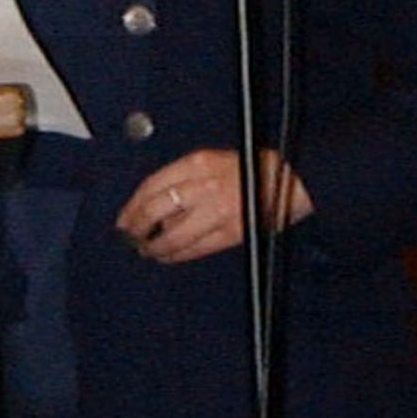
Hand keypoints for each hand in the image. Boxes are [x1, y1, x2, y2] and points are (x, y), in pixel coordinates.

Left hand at [115, 148, 311, 264]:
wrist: (292, 179)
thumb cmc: (252, 168)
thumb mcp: (214, 161)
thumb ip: (186, 179)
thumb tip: (156, 206)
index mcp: (199, 162)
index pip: (152, 185)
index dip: (132, 206)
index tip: (124, 218)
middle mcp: (204, 184)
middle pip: (155, 209)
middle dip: (136, 227)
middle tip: (129, 237)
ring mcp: (217, 210)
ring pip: (172, 234)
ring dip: (155, 247)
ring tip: (147, 251)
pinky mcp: (230, 232)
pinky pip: (194, 248)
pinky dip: (177, 255)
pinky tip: (168, 257)